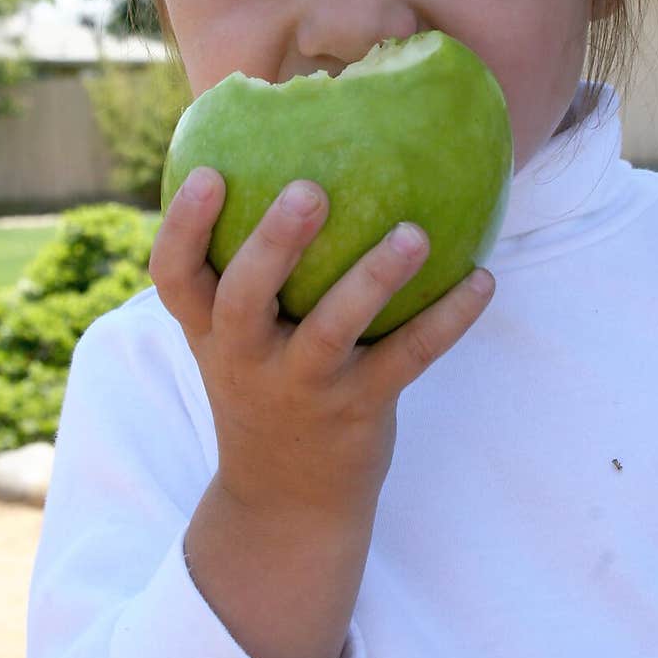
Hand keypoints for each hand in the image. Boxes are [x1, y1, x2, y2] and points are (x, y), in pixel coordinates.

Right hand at [148, 167, 494, 521]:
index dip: (185, 225)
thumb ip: (243, 269)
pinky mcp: (357, 410)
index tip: (209, 173)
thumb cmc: (264, 386)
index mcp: (212, 330)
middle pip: (245, 295)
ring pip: (332, 329)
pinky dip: (447, 319)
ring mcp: (303, 387)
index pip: (175, 275)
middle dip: (274, 242)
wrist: (285, 502)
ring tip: (415, 232)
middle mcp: (247, 357)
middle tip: (310, 190)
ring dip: (373, 277)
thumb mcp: (233, 339)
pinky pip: (407, 359)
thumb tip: (285, 155)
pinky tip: (482, 278)